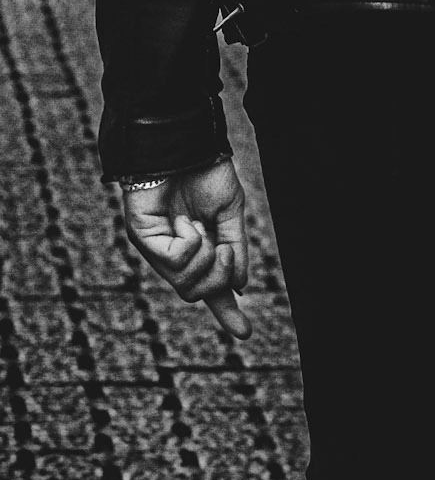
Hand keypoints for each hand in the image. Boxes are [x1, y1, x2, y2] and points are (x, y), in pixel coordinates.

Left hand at [122, 159, 251, 337]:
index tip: (245, 334)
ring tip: (200, 228)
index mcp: (201, 249)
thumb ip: (234, 248)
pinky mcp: (144, 239)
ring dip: (205, 258)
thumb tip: (238, 286)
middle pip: (197, 292)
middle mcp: (177, 254)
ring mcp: (159, 249)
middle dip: (219, 277)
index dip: (228, 312)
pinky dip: (189, 242)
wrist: (187, 146)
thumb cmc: (206, 173)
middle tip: (225, 252)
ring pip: (186, 284)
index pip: (213, 287)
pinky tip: (183, 221)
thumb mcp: (230, 213)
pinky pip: (174, 261)